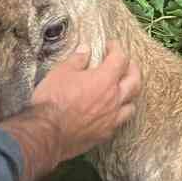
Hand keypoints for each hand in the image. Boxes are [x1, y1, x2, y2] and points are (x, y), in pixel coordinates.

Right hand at [28, 44, 140, 160]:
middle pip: (135, 81)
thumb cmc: (52, 101)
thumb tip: (85, 50)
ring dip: (129, 95)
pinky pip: (119, 122)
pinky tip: (110, 112)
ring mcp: (112, 118)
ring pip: (132, 104)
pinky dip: (118, 114)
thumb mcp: (60, 72)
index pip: (121, 59)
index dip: (116, 49)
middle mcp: (114, 99)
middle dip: (132, 69)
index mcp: (105, 80)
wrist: (46, 133)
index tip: (109, 46)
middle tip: (124, 64)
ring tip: (122, 90)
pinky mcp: (105, 134)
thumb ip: (76, 60)